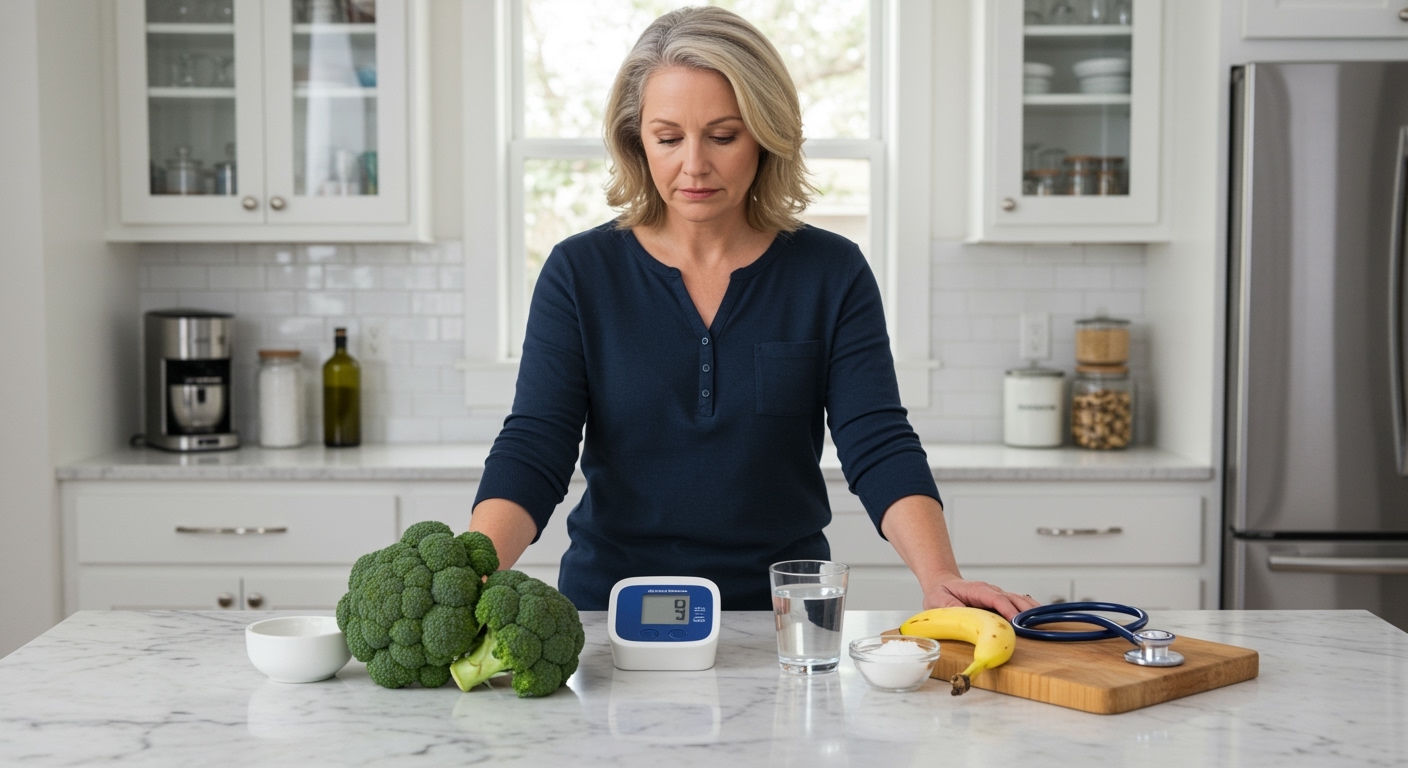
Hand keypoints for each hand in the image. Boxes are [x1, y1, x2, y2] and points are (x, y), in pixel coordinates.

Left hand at [922, 578, 1041, 620]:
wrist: (942, 585)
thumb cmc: (941, 594)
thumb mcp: (938, 602)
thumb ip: (951, 609)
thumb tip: (964, 617)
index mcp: (976, 590)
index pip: (995, 597)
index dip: (1007, 608)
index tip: (1015, 620)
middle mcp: (990, 591)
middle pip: (1012, 598)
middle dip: (1024, 610)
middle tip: (1035, 624)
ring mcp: (996, 596)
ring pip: (1018, 600)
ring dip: (1030, 610)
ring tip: (1043, 621)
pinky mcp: (999, 603)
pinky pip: (1017, 605)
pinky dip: (1029, 611)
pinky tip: (1039, 618)